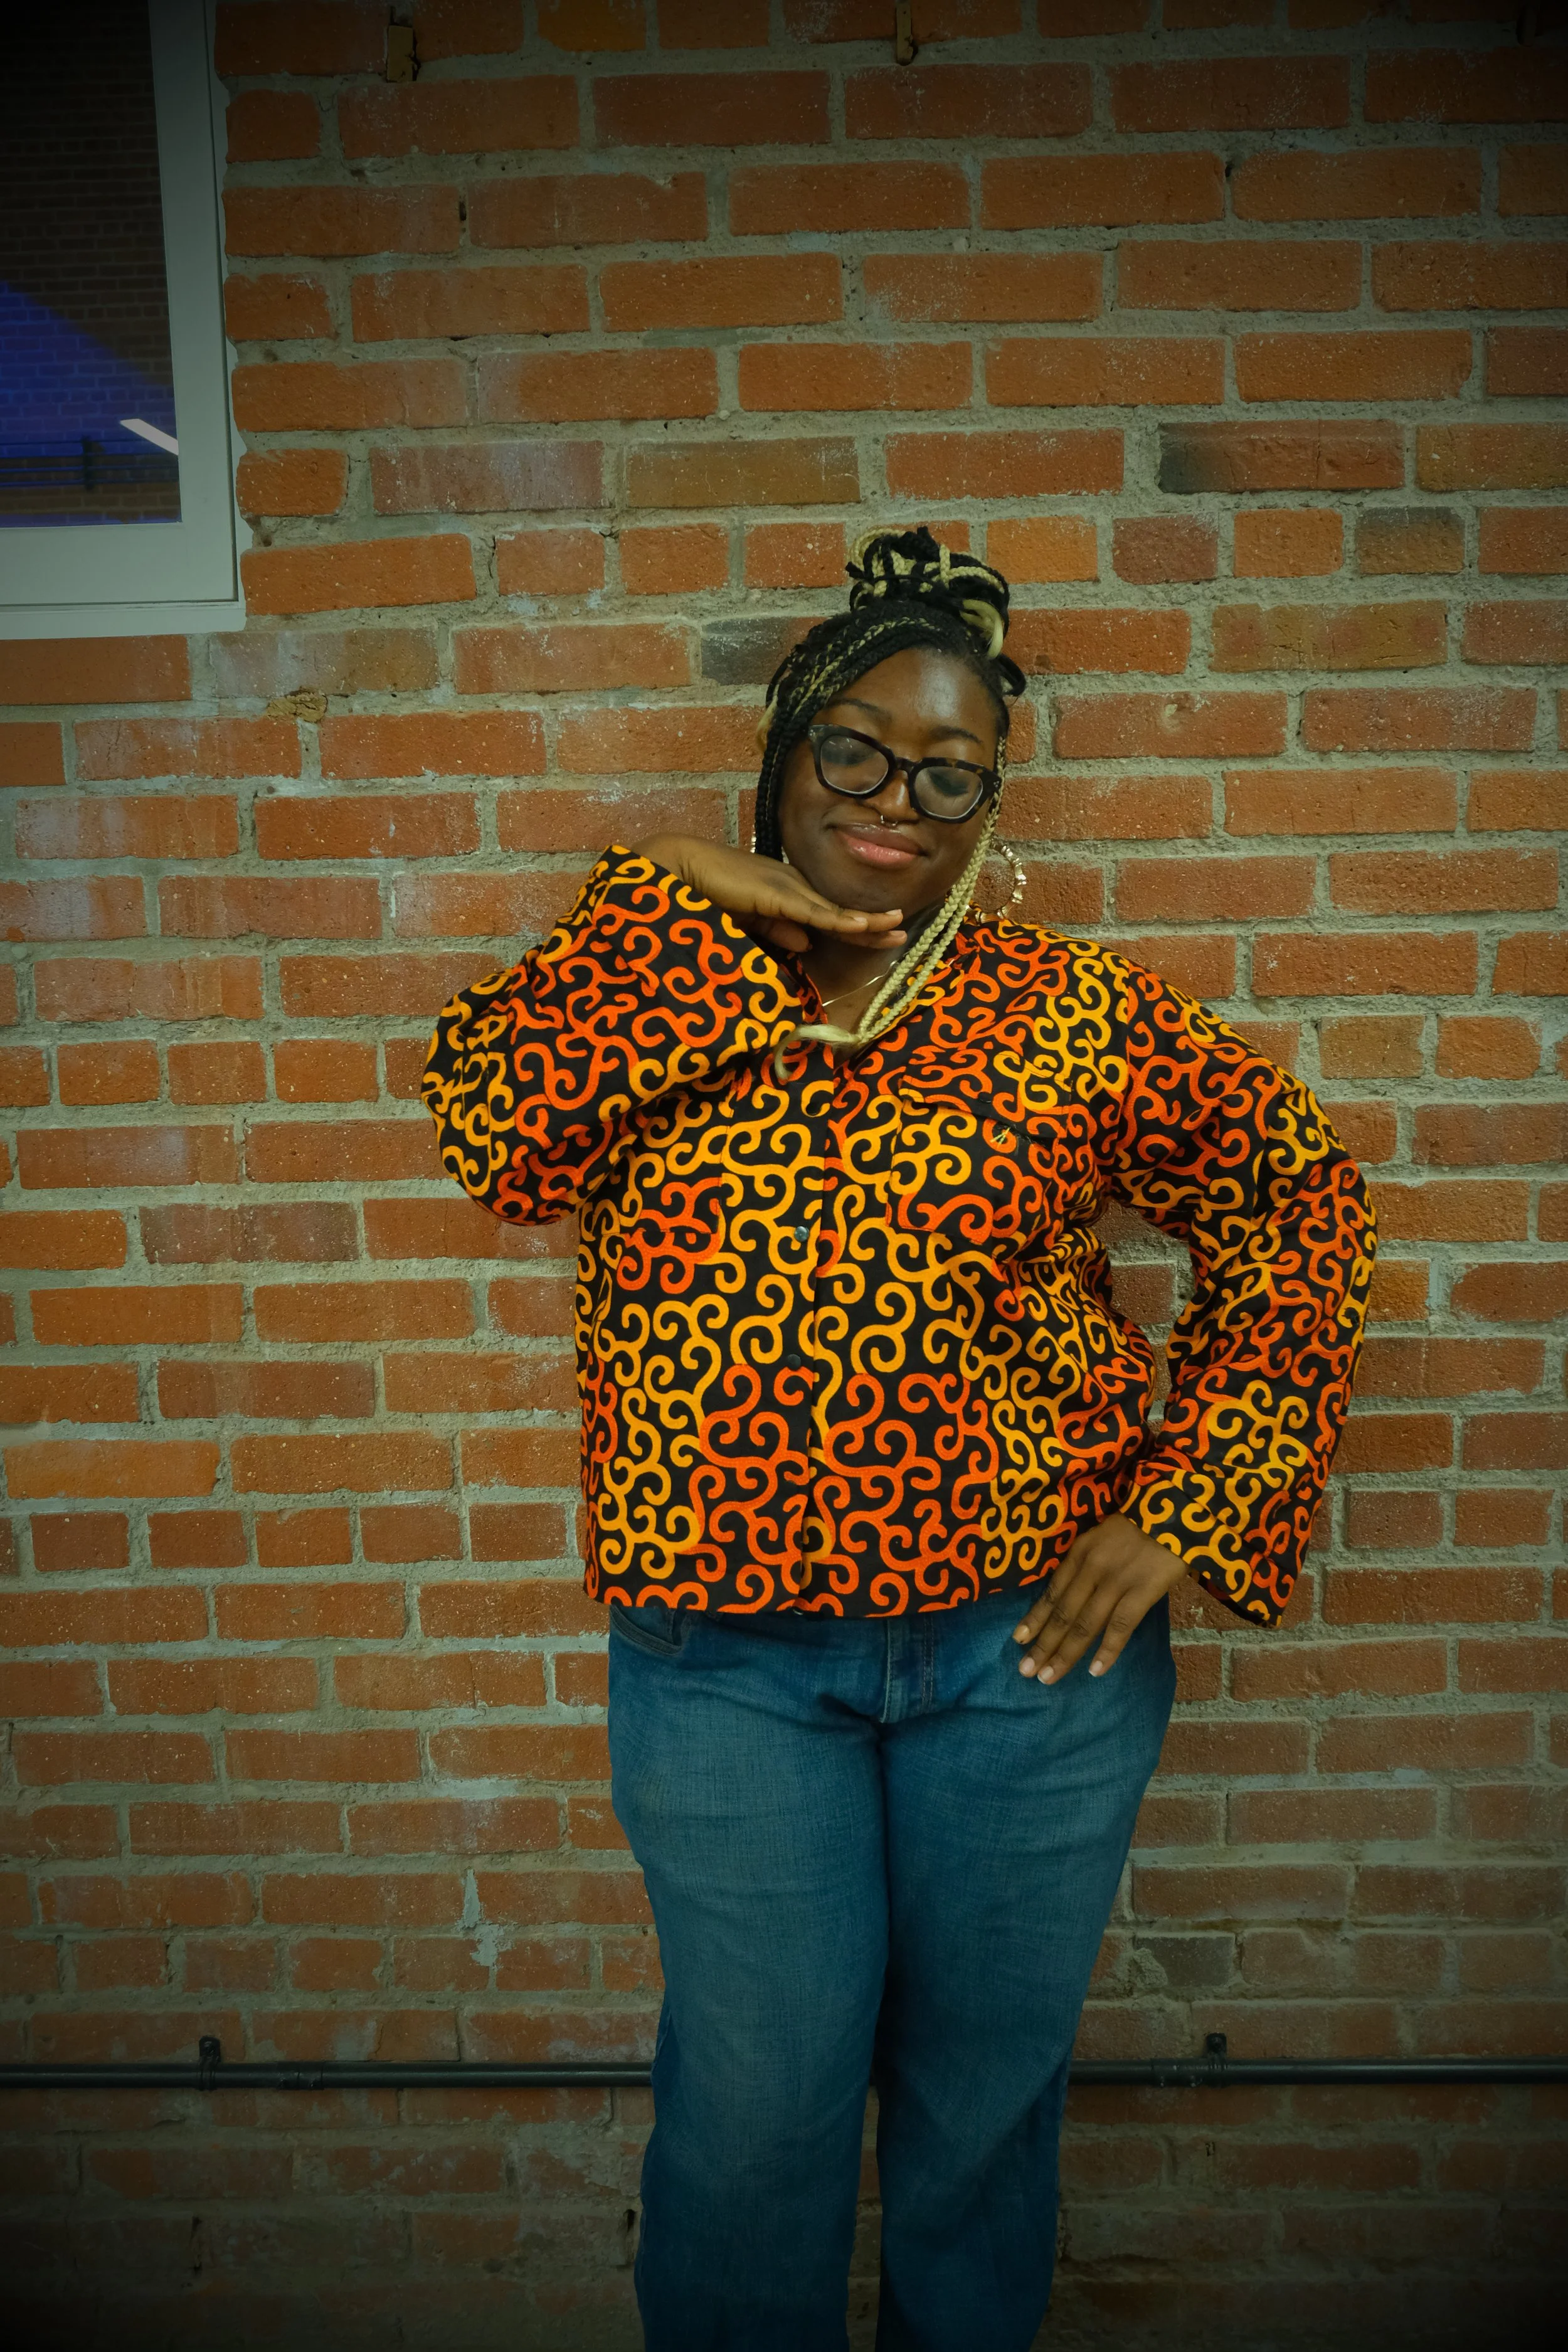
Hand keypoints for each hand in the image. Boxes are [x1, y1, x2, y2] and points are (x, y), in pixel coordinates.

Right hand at [635, 834, 906, 957]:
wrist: (681, 869)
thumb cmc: (708, 893)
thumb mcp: (749, 920)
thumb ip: (777, 930)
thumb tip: (806, 943)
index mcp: (787, 893)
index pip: (828, 913)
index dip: (856, 925)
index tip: (883, 934)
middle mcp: (793, 886)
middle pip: (839, 910)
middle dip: (872, 924)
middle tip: (902, 932)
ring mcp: (787, 887)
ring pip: (833, 910)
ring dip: (866, 922)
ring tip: (895, 928)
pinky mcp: (776, 894)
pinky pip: (813, 911)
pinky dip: (839, 920)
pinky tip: (861, 926)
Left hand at [1012, 1513, 1188, 1685]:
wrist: (1176, 1509)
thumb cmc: (1141, 1524)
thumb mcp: (1102, 1536)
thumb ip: (1087, 1563)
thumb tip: (1072, 1595)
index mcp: (1080, 1553)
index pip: (1052, 1592)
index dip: (1034, 1618)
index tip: (1018, 1640)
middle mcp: (1091, 1569)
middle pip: (1062, 1613)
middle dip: (1042, 1645)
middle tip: (1026, 1671)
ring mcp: (1116, 1581)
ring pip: (1084, 1624)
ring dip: (1064, 1654)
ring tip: (1048, 1678)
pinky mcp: (1142, 1591)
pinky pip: (1120, 1626)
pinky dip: (1106, 1650)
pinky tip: (1095, 1671)